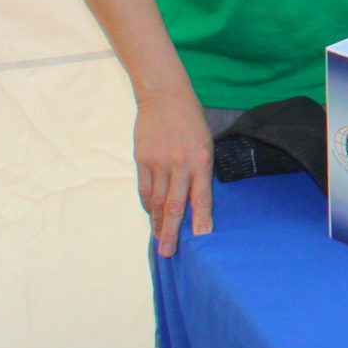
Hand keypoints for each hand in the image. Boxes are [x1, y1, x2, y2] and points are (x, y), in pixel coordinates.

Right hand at [134, 88, 212, 258]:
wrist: (165, 96)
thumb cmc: (191, 120)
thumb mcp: (206, 143)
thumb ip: (201, 170)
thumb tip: (197, 199)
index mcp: (201, 160)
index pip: (201, 197)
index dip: (200, 219)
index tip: (200, 238)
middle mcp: (179, 164)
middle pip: (174, 205)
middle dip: (171, 231)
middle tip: (168, 252)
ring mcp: (158, 163)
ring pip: (156, 200)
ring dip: (156, 222)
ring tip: (158, 239)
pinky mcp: (142, 159)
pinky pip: (144, 188)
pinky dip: (146, 204)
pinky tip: (149, 215)